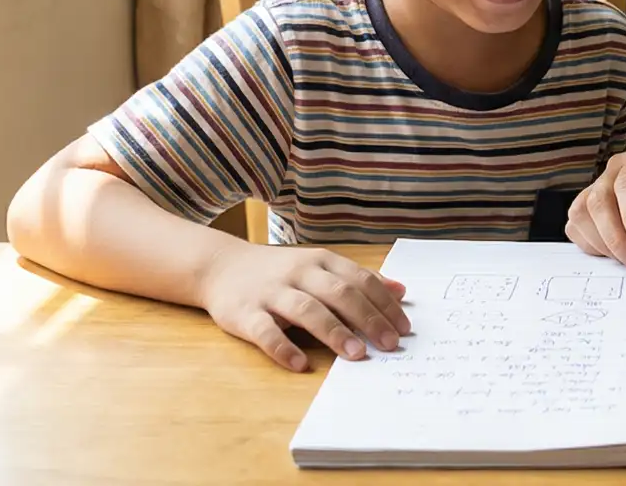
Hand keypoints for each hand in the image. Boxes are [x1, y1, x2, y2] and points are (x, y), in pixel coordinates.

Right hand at [199, 242, 411, 371]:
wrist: (220, 266)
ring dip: (334, 332)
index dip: (384, 304)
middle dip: (368, 319)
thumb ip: (358, 278)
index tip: (405, 328)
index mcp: (320, 261)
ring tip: (357, 354)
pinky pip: (265, 332)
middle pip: (339, 293)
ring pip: (307, 310)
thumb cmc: (279, 271)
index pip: (360, 281)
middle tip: (390, 344)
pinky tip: (300, 364)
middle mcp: (299, 273)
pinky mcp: (245, 313)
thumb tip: (401, 291)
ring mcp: (271, 292)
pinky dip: (283, 348)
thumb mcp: (319, 266)